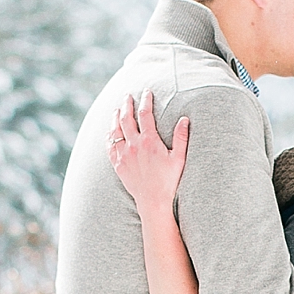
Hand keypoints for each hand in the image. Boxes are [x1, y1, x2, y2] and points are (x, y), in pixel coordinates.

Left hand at [108, 92, 189, 212]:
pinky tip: (110, 131)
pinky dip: (109, 136)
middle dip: (127, 104)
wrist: (153, 200)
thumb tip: (184, 119)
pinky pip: (110, 146)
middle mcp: (133, 145)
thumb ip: (181, 137)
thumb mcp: (179, 158)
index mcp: (149, 141)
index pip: (145, 114)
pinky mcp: (118, 164)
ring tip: (117, 110)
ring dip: (115, 117)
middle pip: (126, 118)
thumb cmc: (169, 180)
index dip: (145, 101)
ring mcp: (124, 155)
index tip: (146, 92)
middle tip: (127, 96)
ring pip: (115, 130)